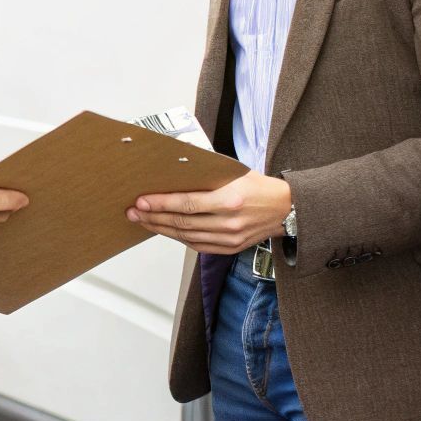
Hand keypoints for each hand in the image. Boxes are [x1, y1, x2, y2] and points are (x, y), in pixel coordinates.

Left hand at [127, 172, 290, 253]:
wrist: (288, 209)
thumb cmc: (259, 187)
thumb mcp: (234, 174)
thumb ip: (206, 176)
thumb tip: (174, 172)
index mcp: (230, 200)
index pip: (187, 204)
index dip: (161, 204)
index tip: (141, 201)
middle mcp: (229, 222)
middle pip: (182, 222)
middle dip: (153, 218)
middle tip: (133, 212)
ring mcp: (230, 238)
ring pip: (187, 236)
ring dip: (161, 229)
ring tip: (143, 221)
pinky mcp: (231, 248)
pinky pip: (198, 246)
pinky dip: (179, 238)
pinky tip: (165, 230)